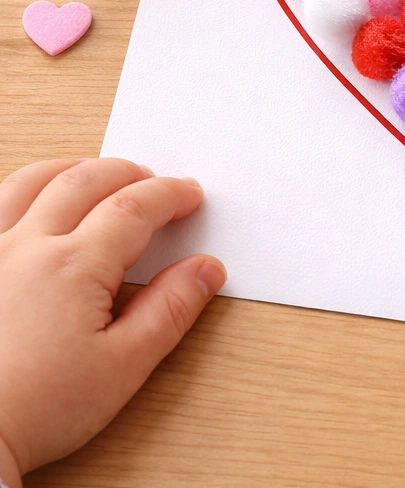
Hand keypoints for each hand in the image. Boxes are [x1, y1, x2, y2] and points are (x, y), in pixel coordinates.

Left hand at [0, 158, 224, 485]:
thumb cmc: (32, 410)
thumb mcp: (122, 368)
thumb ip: (169, 311)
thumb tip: (206, 270)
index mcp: (74, 266)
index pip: (135, 206)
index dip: (170, 194)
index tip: (189, 195)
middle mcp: (27, 246)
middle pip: (86, 180)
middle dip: (128, 173)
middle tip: (152, 182)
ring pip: (31, 180)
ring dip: (72, 169)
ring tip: (95, 177)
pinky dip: (21, 191)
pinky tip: (33, 204)